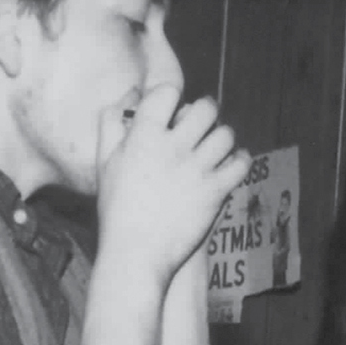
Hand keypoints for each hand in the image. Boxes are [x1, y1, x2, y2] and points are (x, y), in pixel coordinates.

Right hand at [95, 84, 250, 282]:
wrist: (136, 252)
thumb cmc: (117, 207)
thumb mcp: (105, 161)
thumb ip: (111, 123)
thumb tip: (131, 93)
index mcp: (143, 136)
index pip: (168, 92)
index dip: (173, 95)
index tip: (173, 105)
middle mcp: (172, 147)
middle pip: (205, 109)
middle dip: (206, 111)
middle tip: (204, 117)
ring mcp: (197, 169)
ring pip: (225, 135)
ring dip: (223, 136)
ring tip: (217, 143)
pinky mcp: (215, 191)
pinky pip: (239, 164)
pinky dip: (240, 159)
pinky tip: (234, 161)